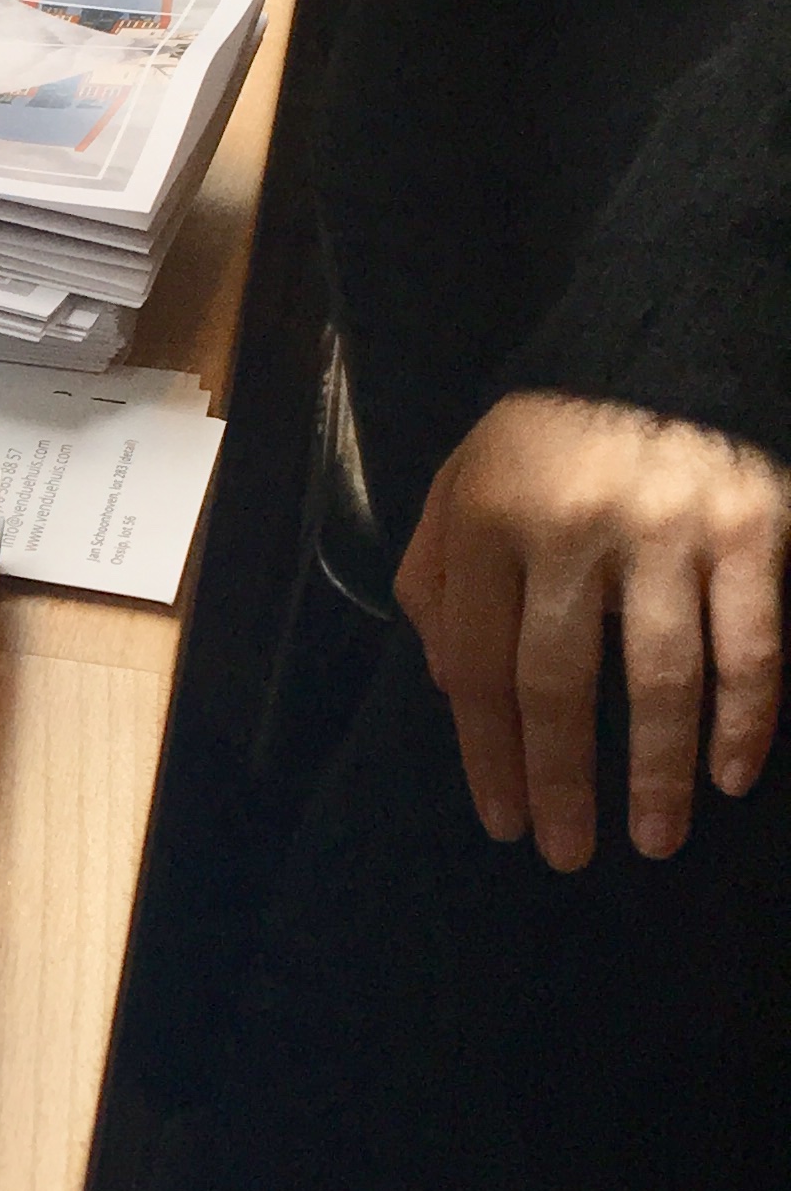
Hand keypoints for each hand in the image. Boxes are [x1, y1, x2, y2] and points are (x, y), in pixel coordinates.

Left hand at [394, 394, 790, 870]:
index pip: (477, 665)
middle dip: (562, 782)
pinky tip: (730, 775)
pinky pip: (752, 645)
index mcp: (490, 518)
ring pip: (660, 677)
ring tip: (655, 837)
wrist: (663, 336)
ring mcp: (668, 529)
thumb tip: (445, 681)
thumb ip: (437, 572)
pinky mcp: (752, 527)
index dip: (488, 754)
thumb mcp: (464, 477)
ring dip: (658, 771)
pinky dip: (746, 720)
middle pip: (559, 684)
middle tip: (568, 853)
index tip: (503, 820)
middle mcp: (573, 527)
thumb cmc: (553, 429)